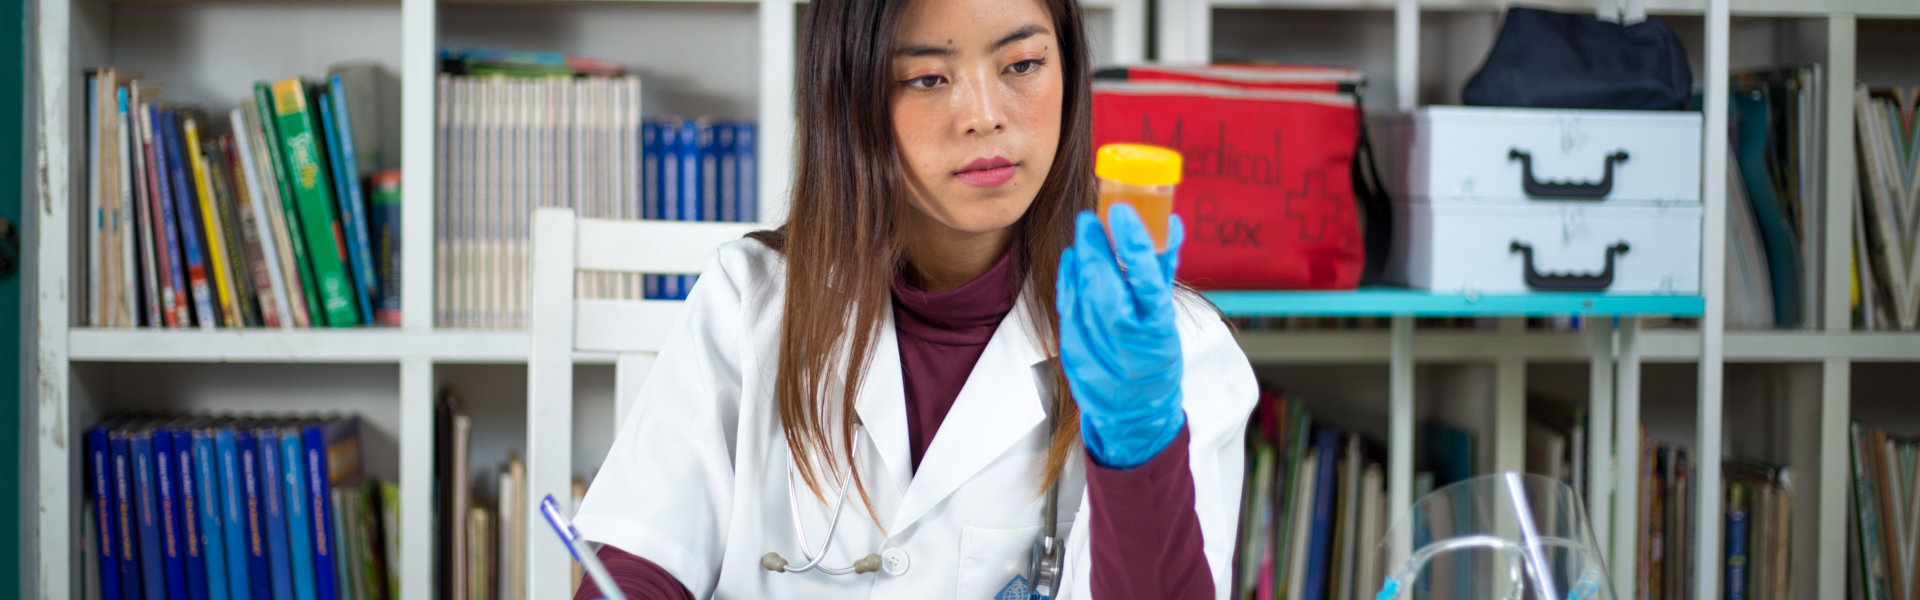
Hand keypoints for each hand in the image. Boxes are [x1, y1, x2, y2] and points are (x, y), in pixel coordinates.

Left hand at [1056, 203, 1185, 468]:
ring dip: (1081, 261)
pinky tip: (1071, 260)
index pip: (1145, 278)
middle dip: (1096, 248)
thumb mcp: (1166, 316)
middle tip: (1091, 218)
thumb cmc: (1156, 357)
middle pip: (1106, 285)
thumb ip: (1163, 271)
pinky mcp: (1074, 354)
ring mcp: (1099, 350)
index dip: (1132, 243)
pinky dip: (1068, 282)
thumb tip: (1171, 224)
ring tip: (1084, 233)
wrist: (1136, 411)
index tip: (1121, 212)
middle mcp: (1129, 340)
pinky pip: (1068, 310)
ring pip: (1084, 296)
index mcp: (1158, 327)